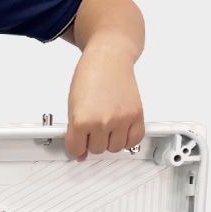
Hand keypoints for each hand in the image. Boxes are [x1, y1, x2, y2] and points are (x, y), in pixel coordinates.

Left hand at [64, 43, 144, 161]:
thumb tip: (82, 154)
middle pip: (97, 150)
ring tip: (106, 126)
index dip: (76, 146)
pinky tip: (121, 131)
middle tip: (93, 126)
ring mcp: (121, 119)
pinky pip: (134, 141)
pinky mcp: (136, 115)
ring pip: (115, 148)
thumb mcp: (73, 107)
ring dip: (110, 141)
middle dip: (93, 140)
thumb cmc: (89, 77)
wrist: (108, 57)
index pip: (76, 149)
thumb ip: (75, 132)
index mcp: (81, 120)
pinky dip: (128, 140)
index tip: (78, 142)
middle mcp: (102, 121)